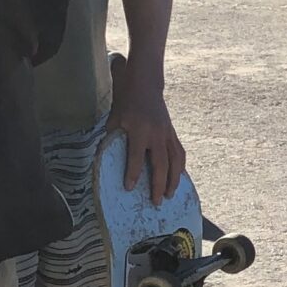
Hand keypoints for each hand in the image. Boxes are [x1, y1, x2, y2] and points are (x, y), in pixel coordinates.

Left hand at [107, 51, 186, 203]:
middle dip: (159, 184)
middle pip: (160, 164)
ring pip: (175, 161)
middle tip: (156, 201)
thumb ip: (112, 137)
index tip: (130, 188)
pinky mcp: (173, 133)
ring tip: (170, 194)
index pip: (136, 156)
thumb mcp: (115, 117)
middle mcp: (156, 134)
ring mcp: (167, 134)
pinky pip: (179, 153)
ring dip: (174, 179)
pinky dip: (180, 167)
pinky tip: (178, 178)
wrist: (146, 85)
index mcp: (139, 130)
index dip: (133, 173)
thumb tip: (106, 156)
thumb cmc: (127, 101)